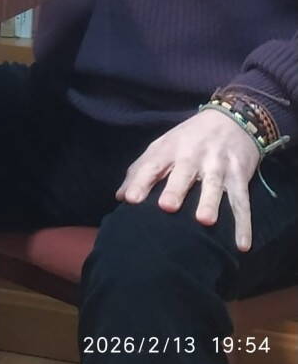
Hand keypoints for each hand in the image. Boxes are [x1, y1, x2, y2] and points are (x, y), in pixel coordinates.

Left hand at [115, 109, 260, 250]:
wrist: (232, 117)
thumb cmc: (189, 138)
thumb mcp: (164, 146)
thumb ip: (141, 169)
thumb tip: (120, 197)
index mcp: (170, 148)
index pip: (152, 164)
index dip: (141, 181)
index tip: (131, 200)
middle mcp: (193, 155)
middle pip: (183, 172)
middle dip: (176, 188)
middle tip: (167, 207)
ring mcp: (218, 164)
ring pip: (213, 184)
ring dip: (210, 202)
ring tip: (205, 221)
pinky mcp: (239, 174)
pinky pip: (241, 200)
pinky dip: (244, 223)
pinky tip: (242, 245)